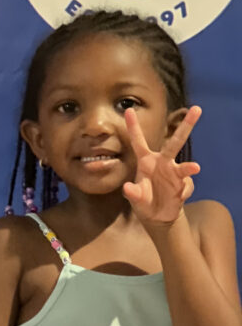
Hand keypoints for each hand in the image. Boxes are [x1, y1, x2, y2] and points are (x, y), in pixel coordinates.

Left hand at [122, 106, 200, 226]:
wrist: (157, 216)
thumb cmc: (143, 202)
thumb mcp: (135, 198)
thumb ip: (132, 193)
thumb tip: (128, 188)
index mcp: (146, 161)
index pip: (138, 142)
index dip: (133, 127)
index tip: (128, 109)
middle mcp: (162, 162)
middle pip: (175, 142)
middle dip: (186, 126)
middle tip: (197, 109)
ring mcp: (174, 172)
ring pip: (186, 165)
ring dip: (190, 167)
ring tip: (195, 168)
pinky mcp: (183, 184)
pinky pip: (186, 187)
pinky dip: (183, 193)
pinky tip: (179, 198)